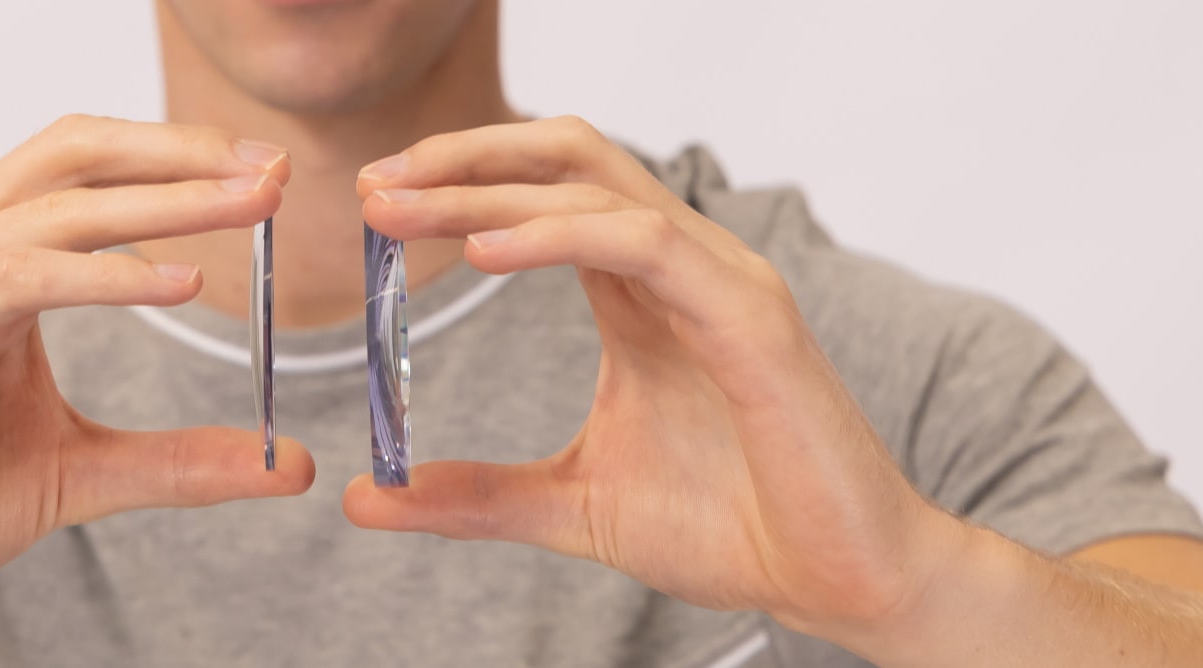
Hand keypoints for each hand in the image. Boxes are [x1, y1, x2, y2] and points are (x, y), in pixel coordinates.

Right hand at [0, 115, 314, 628]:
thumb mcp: (80, 475)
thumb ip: (177, 462)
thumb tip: (287, 464)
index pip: (85, 169)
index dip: (177, 158)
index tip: (269, 176)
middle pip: (73, 155)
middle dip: (182, 155)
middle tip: (275, 172)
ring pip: (54, 208)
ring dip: (164, 202)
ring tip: (251, 211)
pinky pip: (17, 279)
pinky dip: (104, 275)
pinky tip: (178, 281)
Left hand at [344, 116, 965, 635]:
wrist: (837, 582)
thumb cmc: (731, 531)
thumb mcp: (569, 505)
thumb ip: (473, 494)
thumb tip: (365, 496)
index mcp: (640, 294)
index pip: (545, 195)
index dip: (458, 184)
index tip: (374, 206)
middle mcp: (681, 267)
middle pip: (566, 158)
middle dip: (462, 158)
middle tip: (374, 184)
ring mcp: (720, 280)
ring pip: (596, 185)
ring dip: (489, 186)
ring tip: (403, 207)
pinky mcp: (750, 316)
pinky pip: (643, 242)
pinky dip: (555, 233)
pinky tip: (480, 250)